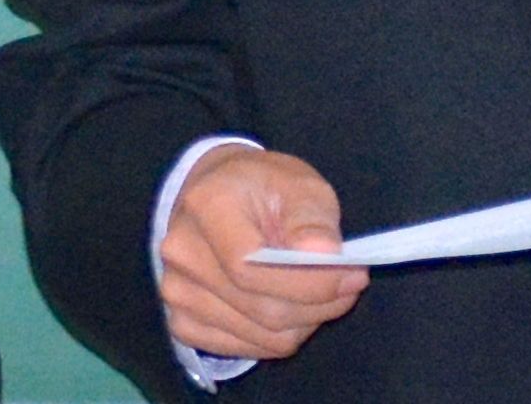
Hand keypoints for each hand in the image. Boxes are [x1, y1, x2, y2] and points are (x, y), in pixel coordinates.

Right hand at [159, 145, 368, 360]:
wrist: (219, 194)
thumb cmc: (264, 185)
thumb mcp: (298, 183)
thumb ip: (312, 220)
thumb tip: (325, 257)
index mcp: (208, 205)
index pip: (251, 266)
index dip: (307, 281)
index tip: (353, 275)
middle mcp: (182, 254)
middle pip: (258, 307)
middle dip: (318, 304)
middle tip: (353, 285)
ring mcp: (177, 294)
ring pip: (258, 334)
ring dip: (306, 321)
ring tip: (328, 292)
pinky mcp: (183, 323)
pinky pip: (246, 347)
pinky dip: (281, 335)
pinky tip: (297, 306)